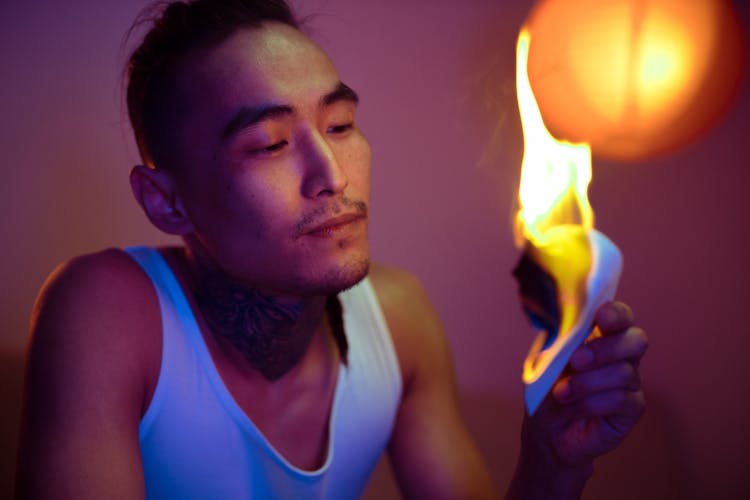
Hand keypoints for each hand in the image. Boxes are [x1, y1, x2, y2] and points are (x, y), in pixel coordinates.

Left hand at [526, 301, 647, 467]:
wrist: (546, 430)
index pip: (621, 316)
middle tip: (576, 361)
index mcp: (601, 336)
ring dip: (586, 383)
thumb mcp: (546, 362)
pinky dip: (592, 403)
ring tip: (562, 393)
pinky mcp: (632, 409)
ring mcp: (631, 382)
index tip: (600, 318)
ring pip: (624, 372)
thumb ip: (559, 341)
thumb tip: (567, 324)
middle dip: (605, 349)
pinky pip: (621, 400)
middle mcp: (622, 356)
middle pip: (636, 340)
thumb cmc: (547, 390)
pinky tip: (574, 408)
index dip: (616, 314)